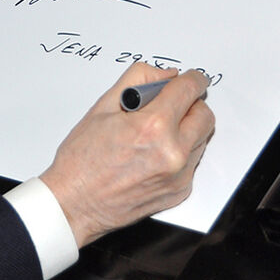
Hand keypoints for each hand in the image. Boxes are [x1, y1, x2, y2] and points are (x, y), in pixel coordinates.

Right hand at [39, 63, 213, 246]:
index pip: (189, 89)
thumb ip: (139, 80)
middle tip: (168, 105)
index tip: (192, 77)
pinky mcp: (180, 191)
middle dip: (190, 104)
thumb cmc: (82, 159)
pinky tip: (153, 154)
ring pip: (201, 138)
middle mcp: (173, 153)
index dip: (192, 78)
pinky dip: (179, 152)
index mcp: (153, 127)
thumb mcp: (102, 106)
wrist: (75, 204)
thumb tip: (167, 75)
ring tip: (155, 133)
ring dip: (186, 129)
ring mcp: (179, 175)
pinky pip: (192, 162)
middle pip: (204, 114)